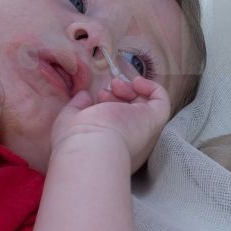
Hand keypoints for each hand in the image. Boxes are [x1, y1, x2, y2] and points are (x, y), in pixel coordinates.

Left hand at [51, 76, 171, 172]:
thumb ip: (77, 107)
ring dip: (130, 89)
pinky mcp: (154, 119)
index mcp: (111, 144)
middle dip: (117, 96)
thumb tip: (85, 95)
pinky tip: (135, 82)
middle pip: (130, 112)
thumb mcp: (70, 120)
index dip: (109, 104)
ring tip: (116, 86)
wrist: (92, 148)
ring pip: (144, 105)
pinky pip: (161, 100)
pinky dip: (151, 86)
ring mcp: (143, 129)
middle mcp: (130, 139)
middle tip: (105, 92)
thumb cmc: (77, 142)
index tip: (96, 96)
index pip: (117, 122)